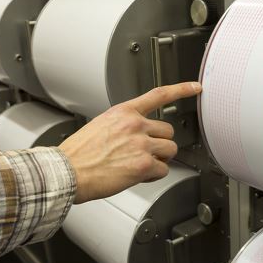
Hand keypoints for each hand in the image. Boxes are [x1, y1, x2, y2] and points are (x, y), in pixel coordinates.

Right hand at [59, 82, 201, 203]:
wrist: (67, 172)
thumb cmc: (79, 154)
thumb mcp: (100, 126)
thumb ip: (123, 126)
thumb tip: (138, 135)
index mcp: (124, 112)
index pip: (159, 95)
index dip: (181, 89)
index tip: (195, 87)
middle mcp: (135, 125)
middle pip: (168, 131)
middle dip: (160, 144)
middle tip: (145, 153)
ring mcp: (141, 144)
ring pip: (170, 150)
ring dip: (160, 159)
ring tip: (140, 164)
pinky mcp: (144, 164)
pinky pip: (163, 170)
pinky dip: (153, 175)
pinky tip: (138, 175)